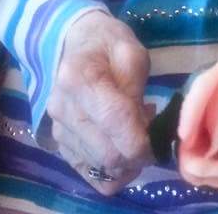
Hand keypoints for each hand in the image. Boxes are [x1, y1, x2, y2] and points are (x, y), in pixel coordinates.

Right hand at [47, 10, 151, 194]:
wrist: (75, 43)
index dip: (142, 140)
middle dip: (138, 155)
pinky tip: (123, 149)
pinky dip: (113, 172)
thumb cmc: (108, 43)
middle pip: (107, 153)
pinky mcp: (60, 144)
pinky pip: (90, 175)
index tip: (160, 139)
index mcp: (80, 78)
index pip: (114, 122)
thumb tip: (142, 129)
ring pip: (101, 167)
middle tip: (154, 138)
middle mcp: (63, 109)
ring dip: (128, 162)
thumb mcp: (132, 53)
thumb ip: (136, 90)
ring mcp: (58, 130)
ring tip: (137, 134)